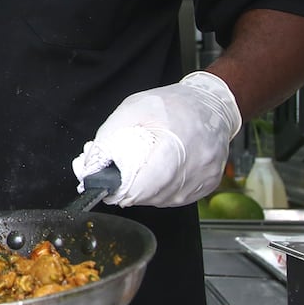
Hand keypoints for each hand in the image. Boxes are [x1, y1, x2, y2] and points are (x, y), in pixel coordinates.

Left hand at [71, 70, 241, 207]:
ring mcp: (205, 177)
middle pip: (152, 196)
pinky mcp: (209, 183)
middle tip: (122, 178)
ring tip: (143, 172)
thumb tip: (91, 165)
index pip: (145, 184)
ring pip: (164, 200)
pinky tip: (160, 176)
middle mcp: (195, 164)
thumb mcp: (134, 108)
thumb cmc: (174, 104)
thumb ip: (109, 135)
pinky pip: (179, 198)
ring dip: (147, 193)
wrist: (212, 103)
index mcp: (175, 144)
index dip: (122, 190)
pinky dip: (164, 192)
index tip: (110, 187)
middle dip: (131, 191)